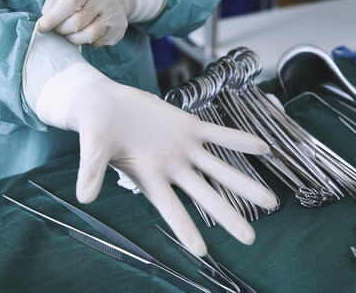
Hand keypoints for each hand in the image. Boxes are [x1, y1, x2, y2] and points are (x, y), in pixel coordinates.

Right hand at [36, 65, 277, 255]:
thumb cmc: (95, 128)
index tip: (202, 253)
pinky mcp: (187, 125)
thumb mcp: (92, 149)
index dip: (184, 229)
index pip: (169, 207)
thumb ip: (92, 171)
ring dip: (244, 183)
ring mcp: (182, 147)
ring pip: (218, 168)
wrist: (105, 103)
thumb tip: (83, 196)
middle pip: (204, 194)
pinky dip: (239, 140)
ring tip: (271, 202)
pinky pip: (218, 134)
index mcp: (148, 175)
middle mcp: (170, 167)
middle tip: (250, 239)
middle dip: (227, 215)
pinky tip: (264, 148)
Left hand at [39, 0, 131, 46]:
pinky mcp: (120, 28)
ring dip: (73, 38)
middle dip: (62, 29)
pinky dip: (86, 41)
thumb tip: (46, 16)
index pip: (71, 2)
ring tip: (69, 33)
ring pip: (89, 35)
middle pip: (78, 21)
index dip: (54, 16)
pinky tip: (84, 32)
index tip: (42, 26)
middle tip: (57, 29)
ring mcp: (116, 14)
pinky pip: (97, 42)